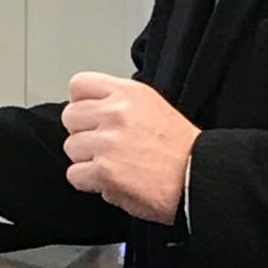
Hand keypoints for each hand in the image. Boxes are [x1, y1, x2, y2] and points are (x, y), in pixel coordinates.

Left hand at [61, 71, 199, 221]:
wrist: (197, 178)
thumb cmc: (180, 149)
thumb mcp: (152, 106)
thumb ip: (119, 102)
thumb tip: (90, 108)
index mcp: (128, 93)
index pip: (79, 85)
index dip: (82, 103)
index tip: (91, 117)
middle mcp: (116, 112)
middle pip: (70, 117)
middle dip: (83, 133)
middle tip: (103, 144)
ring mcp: (108, 142)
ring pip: (70, 147)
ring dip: (87, 159)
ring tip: (113, 163)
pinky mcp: (104, 171)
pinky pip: (74, 174)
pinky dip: (89, 182)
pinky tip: (111, 179)